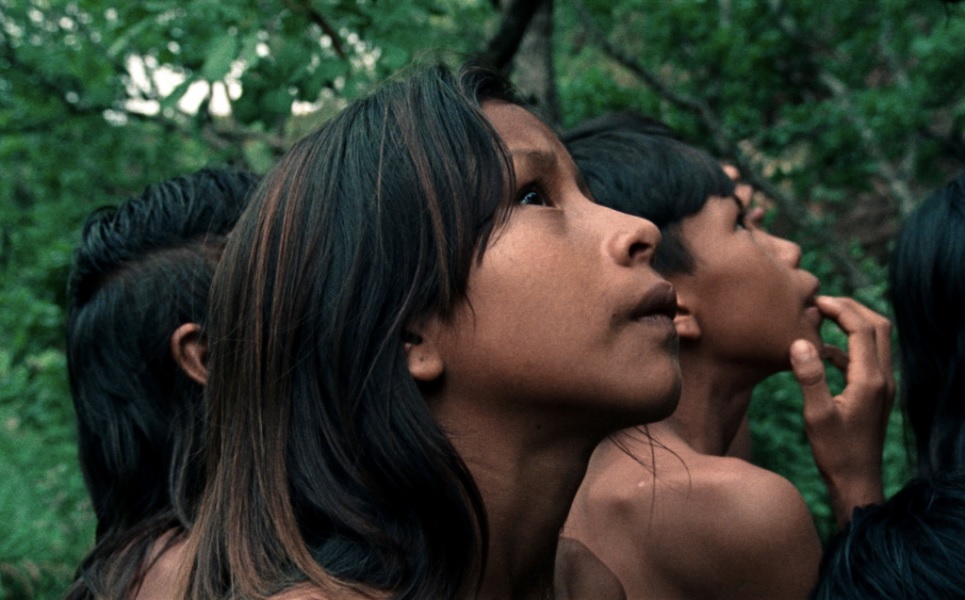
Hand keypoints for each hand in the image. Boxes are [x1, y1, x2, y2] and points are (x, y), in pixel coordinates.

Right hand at [789, 296, 893, 527]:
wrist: (857, 481)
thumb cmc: (835, 452)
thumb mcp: (817, 415)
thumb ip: (809, 377)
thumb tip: (799, 342)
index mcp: (870, 379)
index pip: (862, 329)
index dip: (840, 309)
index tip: (815, 301)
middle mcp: (883, 378)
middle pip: (878, 327)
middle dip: (852, 309)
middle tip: (822, 302)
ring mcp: (882, 386)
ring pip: (876, 341)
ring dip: (852, 325)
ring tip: (822, 318)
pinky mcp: (875, 394)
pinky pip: (866, 359)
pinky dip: (847, 346)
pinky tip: (821, 353)